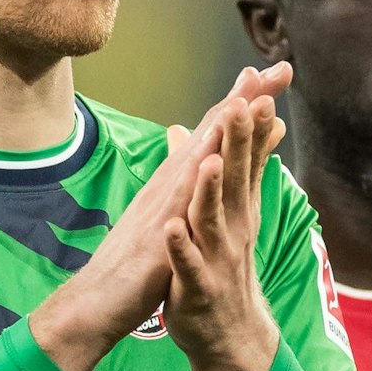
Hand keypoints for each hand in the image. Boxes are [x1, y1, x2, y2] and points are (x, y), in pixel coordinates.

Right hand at [29, 63, 290, 370]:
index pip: (215, 135)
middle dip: (240, 103)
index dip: (244, 103)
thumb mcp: (171, 216)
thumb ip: (187, 184)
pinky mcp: (154, 246)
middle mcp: (169, 189)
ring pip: (193, 168)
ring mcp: (161, 213)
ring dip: (216, 135)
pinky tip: (204, 170)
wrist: (95, 302)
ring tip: (241, 105)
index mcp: (177, 184)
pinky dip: (189, 193)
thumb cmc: (135, 259)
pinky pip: (173, 219)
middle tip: (273, 68)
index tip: (275, 73)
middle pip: (208, 138)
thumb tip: (207, 156)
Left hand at [161, 66, 291, 370]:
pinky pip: (186, 267)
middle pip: (234, 178)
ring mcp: (216, 259)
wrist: (227, 337)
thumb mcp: (228, 216)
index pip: (245, 155)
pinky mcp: (195, 290)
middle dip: (239, 141)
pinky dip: (180, 248)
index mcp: (236, 208)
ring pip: (212, 219)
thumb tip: (237, 128)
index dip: (251, 118)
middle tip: (246, 103)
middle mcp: (232, 228)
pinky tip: (172, 230)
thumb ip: (233, 171)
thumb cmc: (221, 268)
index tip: (262, 77)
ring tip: (208, 161)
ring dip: (210, 190)